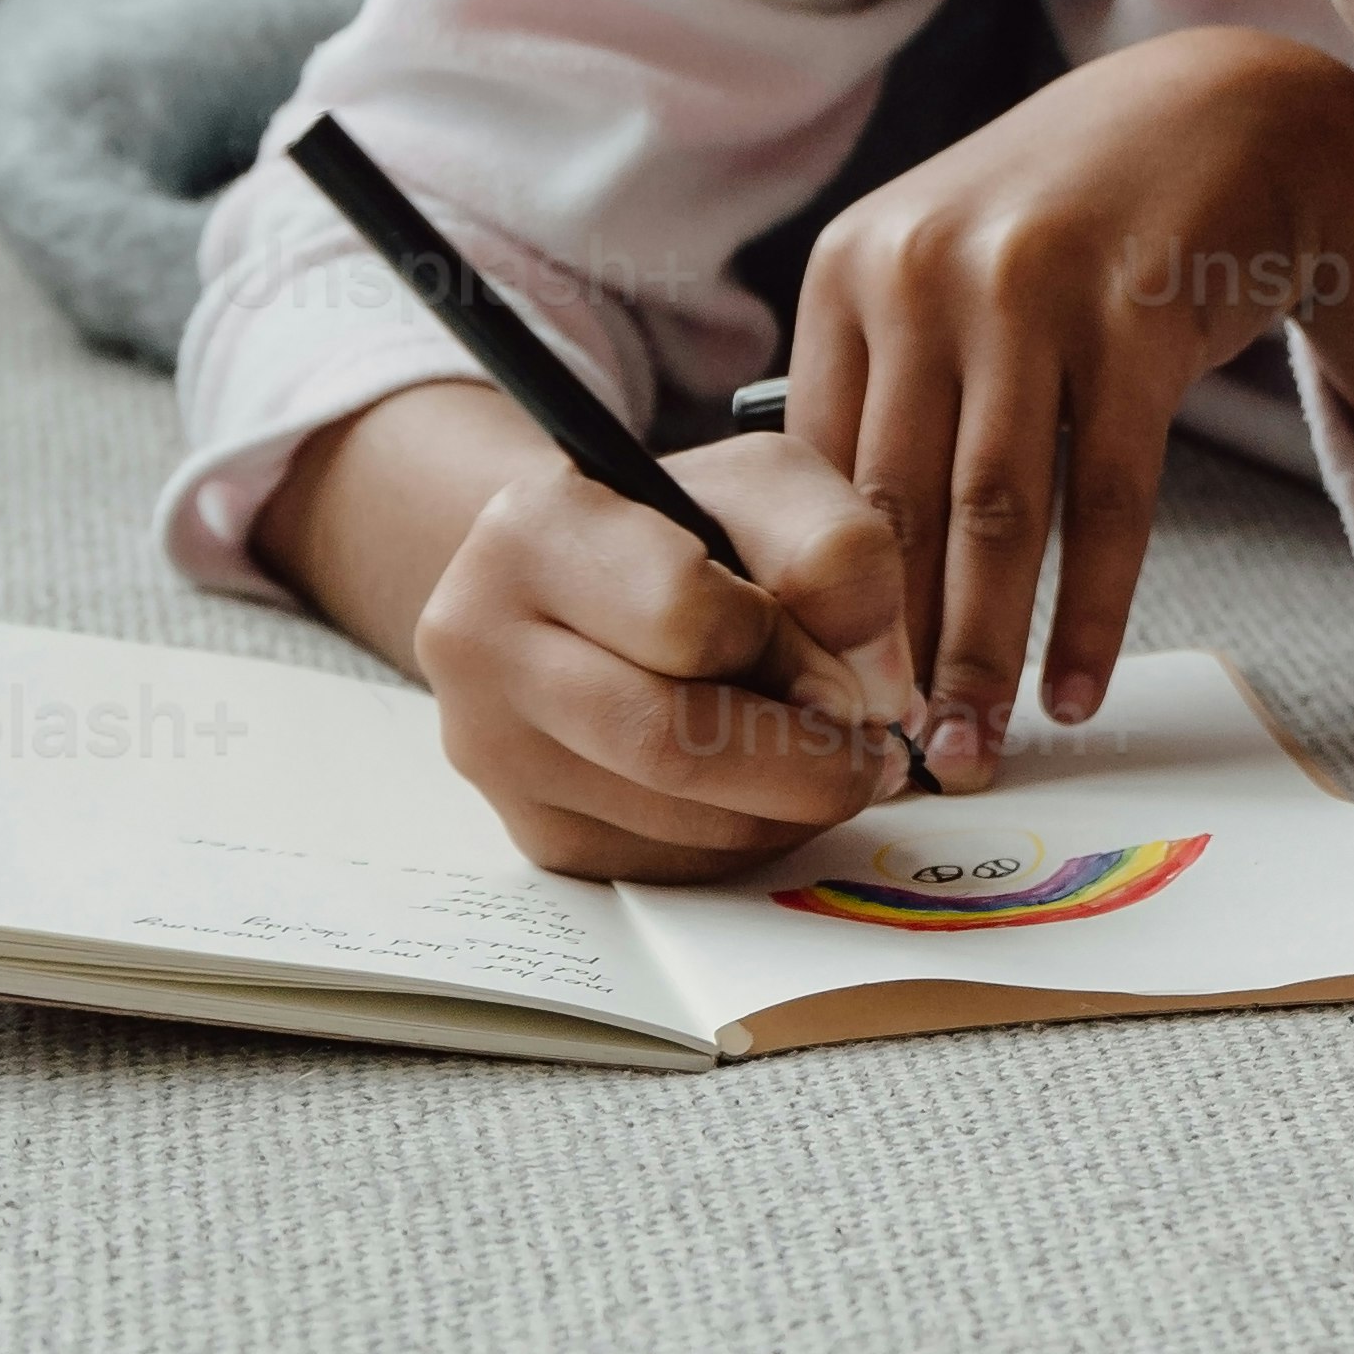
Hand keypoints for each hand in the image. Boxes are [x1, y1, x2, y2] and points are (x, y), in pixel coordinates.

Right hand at [398, 401, 919, 881]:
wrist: (579, 582)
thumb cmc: (681, 526)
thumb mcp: (768, 485)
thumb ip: (840, 549)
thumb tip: (874, 687)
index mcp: (531, 531)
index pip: (683, 615)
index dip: (790, 650)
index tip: (838, 666)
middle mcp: (479, 643)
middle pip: (666, 744)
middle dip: (802, 763)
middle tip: (865, 753)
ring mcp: (494, 750)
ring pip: (674, 823)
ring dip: (784, 809)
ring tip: (822, 760)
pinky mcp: (531, 829)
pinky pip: (666, 867)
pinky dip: (743, 840)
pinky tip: (763, 788)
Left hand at [783, 27, 1353, 786]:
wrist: (1228, 116)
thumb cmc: (1073, 217)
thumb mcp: (944, 265)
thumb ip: (884, 386)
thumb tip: (829, 574)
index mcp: (852, 269)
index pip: (812, 470)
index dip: (815, 598)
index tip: (818, 700)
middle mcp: (924, 272)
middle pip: (892, 504)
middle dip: (891, 652)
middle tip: (894, 759)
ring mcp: (1030, 290)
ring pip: (995, 517)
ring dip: (985, 651)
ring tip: (979, 745)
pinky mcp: (1133, 319)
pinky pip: (1108, 502)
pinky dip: (1093, 612)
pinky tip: (1079, 685)